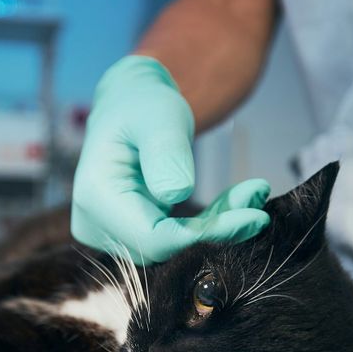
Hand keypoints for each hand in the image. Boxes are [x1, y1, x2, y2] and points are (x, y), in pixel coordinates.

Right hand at [71, 55, 270, 263]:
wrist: (130, 108)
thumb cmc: (142, 104)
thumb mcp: (158, 115)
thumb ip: (165, 152)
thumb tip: (175, 194)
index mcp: (95, 196)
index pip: (152, 238)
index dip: (203, 236)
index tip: (253, 216)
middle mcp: (94, 224)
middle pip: (162, 247)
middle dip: (215, 230)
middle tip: (258, 197)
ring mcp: (108, 233)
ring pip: (172, 247)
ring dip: (216, 226)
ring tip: (251, 193)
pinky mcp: (128, 234)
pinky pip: (172, 239)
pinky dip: (207, 223)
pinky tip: (236, 201)